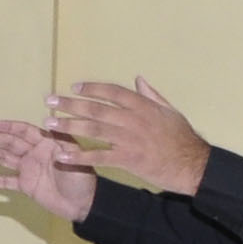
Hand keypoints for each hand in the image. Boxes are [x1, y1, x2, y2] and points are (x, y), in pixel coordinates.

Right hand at [0, 117, 99, 222]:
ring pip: (3, 159)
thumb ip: (60, 147)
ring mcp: (28, 169)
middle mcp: (35, 153)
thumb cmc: (83, 180)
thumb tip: (46, 131)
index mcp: (47, 143)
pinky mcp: (25, 185)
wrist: (84, 205)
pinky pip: (5, 181)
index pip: (25, 131)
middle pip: (10, 143)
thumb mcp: (76, 159)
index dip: (9, 127)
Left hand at [46, 79, 210, 194]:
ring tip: (49, 124)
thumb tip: (137, 79)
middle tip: (49, 101)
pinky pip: (99, 156)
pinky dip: (79, 156)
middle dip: (70, 104)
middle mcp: (134, 120)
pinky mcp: (128, 159)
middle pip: (97, 109)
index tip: (73, 87)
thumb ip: (152, 95)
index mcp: (144, 106)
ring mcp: (130, 140)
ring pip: (94, 130)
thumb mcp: (170, 111)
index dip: (92, 88)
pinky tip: (62, 156)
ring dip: (68, 126)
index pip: (113, 92)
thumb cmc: (182, 138)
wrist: (193, 165)